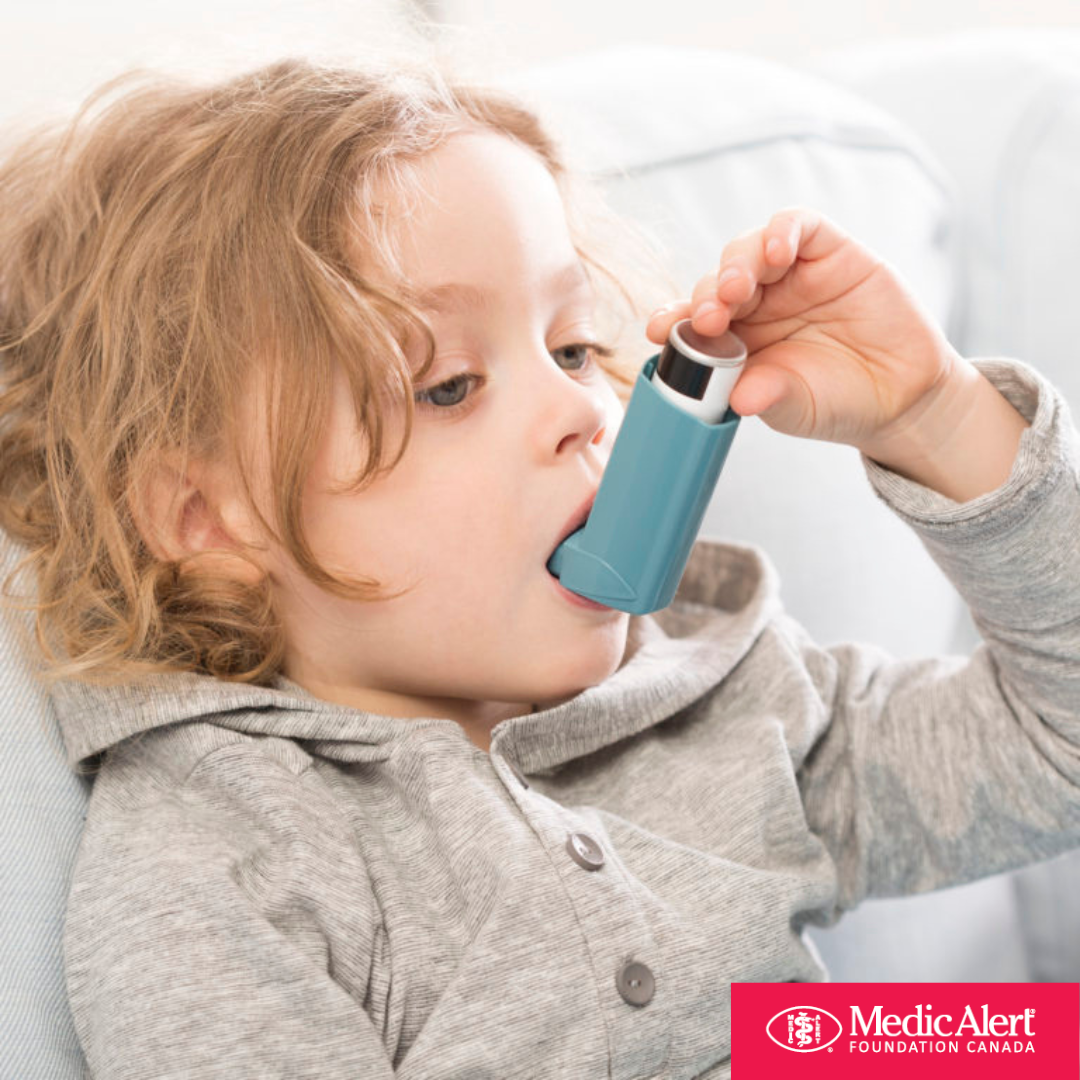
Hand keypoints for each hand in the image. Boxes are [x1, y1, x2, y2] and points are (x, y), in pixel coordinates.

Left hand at [645, 206, 966, 457]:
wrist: (899, 396)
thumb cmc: (836, 401)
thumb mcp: (794, 406)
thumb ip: (766, 396)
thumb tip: (738, 398)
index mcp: (733, 339)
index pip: (691, 319)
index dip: (671, 318)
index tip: (658, 330)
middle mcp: (756, 303)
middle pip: (715, 283)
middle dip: (706, 297)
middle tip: (709, 318)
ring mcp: (790, 274)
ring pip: (748, 250)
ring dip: (736, 264)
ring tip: (737, 288)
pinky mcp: (829, 251)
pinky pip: (797, 225)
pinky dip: (781, 231)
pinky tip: (777, 250)